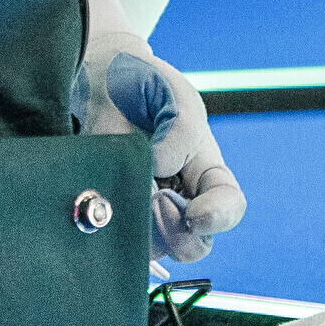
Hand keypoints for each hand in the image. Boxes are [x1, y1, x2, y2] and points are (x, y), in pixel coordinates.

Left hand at [80, 39, 246, 260]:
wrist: (96, 79)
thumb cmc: (144, 85)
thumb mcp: (174, 97)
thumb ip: (180, 134)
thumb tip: (161, 170)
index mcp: (205, 171)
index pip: (228, 206)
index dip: (219, 218)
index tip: (197, 215)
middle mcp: (180, 199)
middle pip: (194, 243)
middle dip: (176, 231)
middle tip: (156, 200)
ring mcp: (145, 211)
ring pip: (154, 246)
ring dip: (142, 229)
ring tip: (126, 192)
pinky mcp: (112, 213)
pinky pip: (117, 239)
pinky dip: (112, 229)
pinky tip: (104, 201)